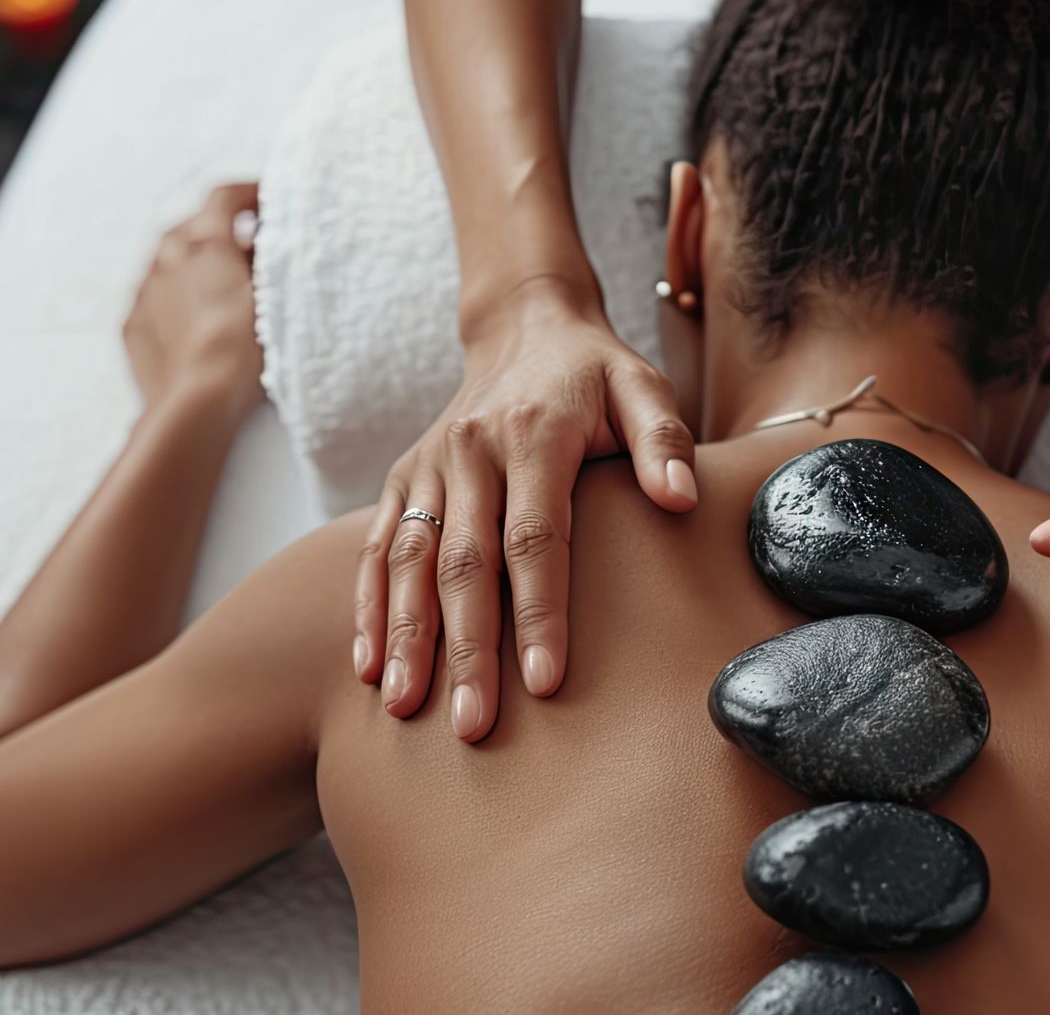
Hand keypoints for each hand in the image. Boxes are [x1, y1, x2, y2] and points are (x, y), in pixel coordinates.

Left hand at [124, 183, 264, 416]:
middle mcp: (166, 257)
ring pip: (170, 262)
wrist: (194, 402)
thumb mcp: (272, 297)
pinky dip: (178, 300)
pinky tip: (197, 322)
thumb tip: (268, 244)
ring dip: (198, 266)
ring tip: (224, 289)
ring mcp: (144, 291)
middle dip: (223, 232)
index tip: (268, 200)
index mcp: (203, 241)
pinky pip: (156, 299)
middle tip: (253, 251)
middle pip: (194, 227)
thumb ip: (270, 260)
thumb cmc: (241, 349)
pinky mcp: (133, 325)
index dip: (249, 193)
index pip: (224, 196)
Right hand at [353, 276, 696, 741]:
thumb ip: (665, 441)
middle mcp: (469, 452)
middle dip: (467, 649)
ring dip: (406, 638)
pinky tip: (369, 666)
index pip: (534, 539)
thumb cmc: (595, 372)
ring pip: (408, 562)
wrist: (524, 325)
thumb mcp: (643, 386)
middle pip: (465, 564)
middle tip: (473, 724)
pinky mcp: (402, 478)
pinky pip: (375, 548)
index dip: (540, 612)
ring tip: (406, 708)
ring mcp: (429, 466)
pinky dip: (367, 607)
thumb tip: (682, 500)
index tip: (547, 681)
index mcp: (533, 435)